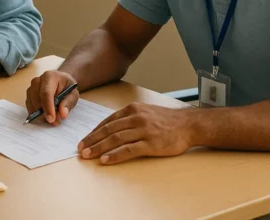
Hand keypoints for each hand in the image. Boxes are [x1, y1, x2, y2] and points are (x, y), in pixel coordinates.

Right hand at [25, 70, 78, 125]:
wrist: (60, 81)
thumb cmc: (67, 86)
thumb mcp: (73, 93)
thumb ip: (69, 102)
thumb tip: (62, 114)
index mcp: (49, 76)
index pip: (46, 93)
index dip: (48, 107)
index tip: (51, 119)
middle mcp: (37, 81)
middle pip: (37, 100)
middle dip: (45, 114)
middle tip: (56, 122)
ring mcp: (31, 88)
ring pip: (32, 105)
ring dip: (41, 115)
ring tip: (53, 118)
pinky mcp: (28, 96)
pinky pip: (29, 107)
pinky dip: (36, 114)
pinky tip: (45, 116)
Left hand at [78, 103, 193, 164]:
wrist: (188, 125)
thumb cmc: (166, 120)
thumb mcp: (145, 112)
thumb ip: (129, 118)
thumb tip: (110, 129)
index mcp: (132, 109)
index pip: (107, 121)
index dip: (94, 131)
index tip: (84, 140)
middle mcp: (135, 118)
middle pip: (108, 130)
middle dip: (92, 140)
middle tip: (80, 149)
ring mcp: (143, 130)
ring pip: (115, 139)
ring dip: (99, 148)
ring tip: (88, 155)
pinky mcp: (151, 143)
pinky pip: (129, 150)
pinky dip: (115, 155)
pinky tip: (105, 160)